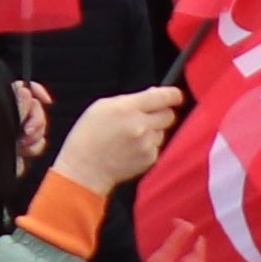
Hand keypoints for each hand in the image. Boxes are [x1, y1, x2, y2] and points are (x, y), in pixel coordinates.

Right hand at [47, 83, 186, 193]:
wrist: (85, 168)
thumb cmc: (89, 135)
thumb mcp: (101, 107)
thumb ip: (129, 99)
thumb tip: (153, 93)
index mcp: (126, 109)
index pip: (163, 97)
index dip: (173, 94)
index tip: (175, 95)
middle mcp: (140, 126)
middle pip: (169, 115)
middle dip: (161, 113)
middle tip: (146, 117)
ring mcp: (147, 144)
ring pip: (162, 131)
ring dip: (152, 131)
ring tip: (130, 136)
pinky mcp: (151, 158)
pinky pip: (157, 146)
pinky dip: (148, 146)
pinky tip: (130, 148)